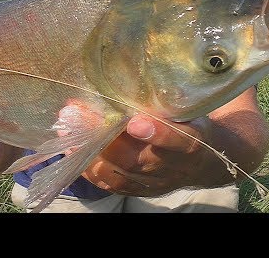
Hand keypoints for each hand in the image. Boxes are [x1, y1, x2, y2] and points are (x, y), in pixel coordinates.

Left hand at [58, 105, 213, 195]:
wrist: (203, 163)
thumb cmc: (191, 126)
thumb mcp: (189, 110)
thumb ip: (166, 103)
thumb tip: (131, 76)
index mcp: (193, 142)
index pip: (179, 141)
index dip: (158, 134)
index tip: (135, 121)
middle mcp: (172, 167)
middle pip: (135, 158)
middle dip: (101, 137)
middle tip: (74, 114)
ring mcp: (154, 182)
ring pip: (118, 173)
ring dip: (88, 152)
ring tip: (66, 131)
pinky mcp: (140, 191)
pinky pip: (111, 185)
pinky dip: (89, 168)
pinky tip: (73, 149)